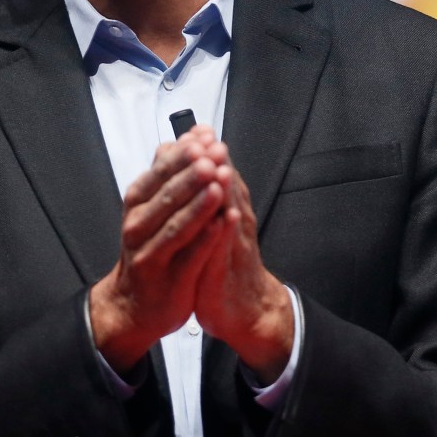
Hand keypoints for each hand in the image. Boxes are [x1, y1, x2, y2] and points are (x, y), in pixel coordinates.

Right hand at [89, 127, 233, 373]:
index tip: (204, 136)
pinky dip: (205, 240)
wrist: (135, 305)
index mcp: (138, 203)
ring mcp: (150, 254)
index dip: (182, 155)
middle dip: (192, 174)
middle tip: (213, 154)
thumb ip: (170, 172)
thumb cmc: (149, 248)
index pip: (159, 173)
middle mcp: (138, 226)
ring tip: (219, 184)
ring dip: (199, 204)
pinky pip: (188, 257)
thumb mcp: (152, 206)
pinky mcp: (167, 280)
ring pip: (176, 226)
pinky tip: (222, 224)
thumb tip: (188, 134)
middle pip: (167, 196)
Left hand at [193, 153, 293, 382]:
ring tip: (221, 171)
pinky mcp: (230, 272)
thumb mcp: (213, 220)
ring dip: (227, 193)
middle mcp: (236, 221)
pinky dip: (228, 234)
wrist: (245, 307)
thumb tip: (191, 156)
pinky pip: (230, 251)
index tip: (198, 129)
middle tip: (208, 141)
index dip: (208, 152)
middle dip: (218, 164)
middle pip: (228, 187)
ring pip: (232, 213)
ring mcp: (236, 246)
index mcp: (229, 207)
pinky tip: (227, 220)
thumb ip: (205, 189)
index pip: (219, 173)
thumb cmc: (225, 261)